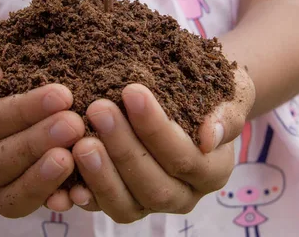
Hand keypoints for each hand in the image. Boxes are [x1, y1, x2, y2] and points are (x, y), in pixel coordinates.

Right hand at [0, 52, 84, 217]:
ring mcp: (0, 183)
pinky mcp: (28, 196)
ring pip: (10, 196)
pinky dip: (58, 200)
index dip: (23, 110)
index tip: (63, 94)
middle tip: (73, 124)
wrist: (24, 85)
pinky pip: (36, 207)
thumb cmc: (12, 70)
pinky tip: (80, 189)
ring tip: (73, 157)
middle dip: (36, 143)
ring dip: (43, 178)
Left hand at [67, 67, 254, 222]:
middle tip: (99, 109)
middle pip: (154, 185)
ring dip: (101, 174)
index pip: (185, 157)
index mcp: (214, 171)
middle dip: (124, 149)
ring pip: (127, 206)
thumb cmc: (215, 94)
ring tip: (80, 140)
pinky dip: (84, 194)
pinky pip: (103, 208)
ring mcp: (154, 203)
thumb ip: (226, 115)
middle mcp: (186, 195)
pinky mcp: (127, 204)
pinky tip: (66, 172)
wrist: (200, 102)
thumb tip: (208, 136)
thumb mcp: (232, 94)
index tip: (132, 91)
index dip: (156, 128)